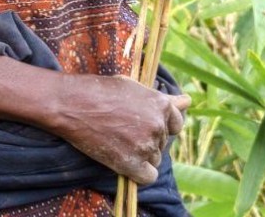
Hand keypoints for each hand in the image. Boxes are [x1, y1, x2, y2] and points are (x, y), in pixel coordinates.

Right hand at [48, 73, 188, 184]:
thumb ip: (164, 99)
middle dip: (148, 139)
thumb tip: (188, 101)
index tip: (143, 123)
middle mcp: (158, 124)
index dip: (160, 124)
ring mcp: (146, 145)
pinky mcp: (132, 164)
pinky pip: (148, 176)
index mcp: (161, 104)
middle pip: (162, 143)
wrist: (75, 104)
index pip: (176, 124)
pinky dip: (139, 173)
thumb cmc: (103, 91)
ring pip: (154, 159)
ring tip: (120, 141)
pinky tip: (124, 160)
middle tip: (125, 130)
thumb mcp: (135, 88)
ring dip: (141, 155)